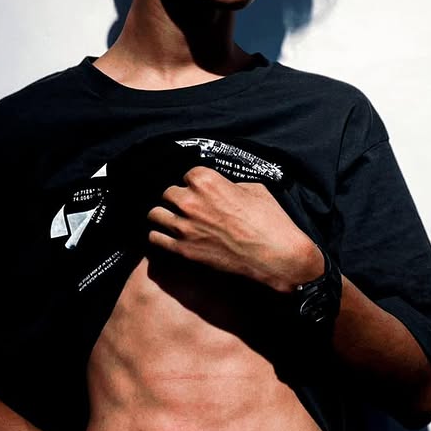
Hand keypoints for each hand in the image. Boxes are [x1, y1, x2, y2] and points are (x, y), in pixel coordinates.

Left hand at [146, 166, 319, 289]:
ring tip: (174, 221)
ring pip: (155, 214)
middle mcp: (190, 199)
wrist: (276, 256)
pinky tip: (168, 237)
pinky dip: (159, 236)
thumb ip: (227, 184)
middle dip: (178, 199)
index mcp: (206, 179)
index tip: (200, 192)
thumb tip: (219, 188)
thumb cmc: (270, 220)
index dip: (194, 184)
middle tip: (189, 209)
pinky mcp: (183, 250)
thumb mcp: (253, 189)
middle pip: (167, 193)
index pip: (186, 174)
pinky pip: (155, 238)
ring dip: (165, 216)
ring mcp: (184, 226)